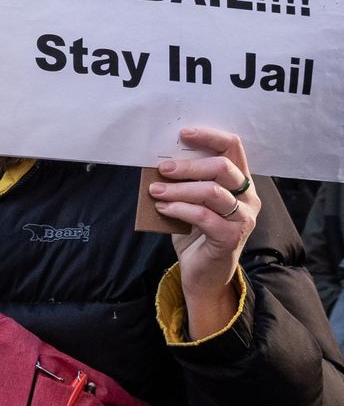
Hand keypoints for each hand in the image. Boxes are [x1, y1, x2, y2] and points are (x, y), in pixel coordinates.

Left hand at [148, 126, 259, 336]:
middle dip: (188, 166)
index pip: (234, 148)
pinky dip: (179, 209)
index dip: (210, 137)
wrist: (203, 272)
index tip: (183, 133)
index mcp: (240, 182)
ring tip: (156, 191)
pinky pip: (203, 216)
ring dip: (178, 189)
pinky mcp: (231, 237)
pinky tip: (163, 209)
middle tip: (162, 169)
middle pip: (222, 167)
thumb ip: (186, 182)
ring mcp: (244, 218)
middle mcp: (248, 197)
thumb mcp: (191, 201)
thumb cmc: (196, 232)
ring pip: (212, 192)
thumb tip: (160, 161)